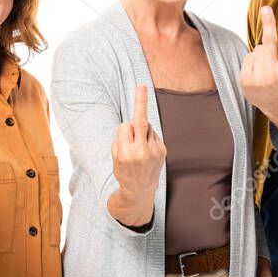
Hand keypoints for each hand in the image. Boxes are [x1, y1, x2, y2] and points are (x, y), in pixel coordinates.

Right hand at [109, 86, 165, 226]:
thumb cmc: (123, 170)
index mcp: (126, 152)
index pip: (124, 127)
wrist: (139, 190)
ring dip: (141, 131)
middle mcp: (141, 151)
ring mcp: (154, 151)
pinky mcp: (162, 151)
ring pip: (146, 127)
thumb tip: (133, 121)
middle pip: (140, 122)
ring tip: (139, 148)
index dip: (123, 130)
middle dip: (140, 102)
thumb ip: (121, 138)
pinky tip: (146, 150)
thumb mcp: (115, 155)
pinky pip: (153, 134)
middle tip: (141, 86)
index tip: (126, 123)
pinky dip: (148, 137)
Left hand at [240, 6, 277, 138]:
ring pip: (257, 48)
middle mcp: (269, 77)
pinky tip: (261, 72)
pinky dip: (254, 60)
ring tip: (272, 68)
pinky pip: (248, 56)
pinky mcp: (243, 80)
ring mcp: (254, 79)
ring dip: (265, 53)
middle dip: (276, 48)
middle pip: (269, 43)